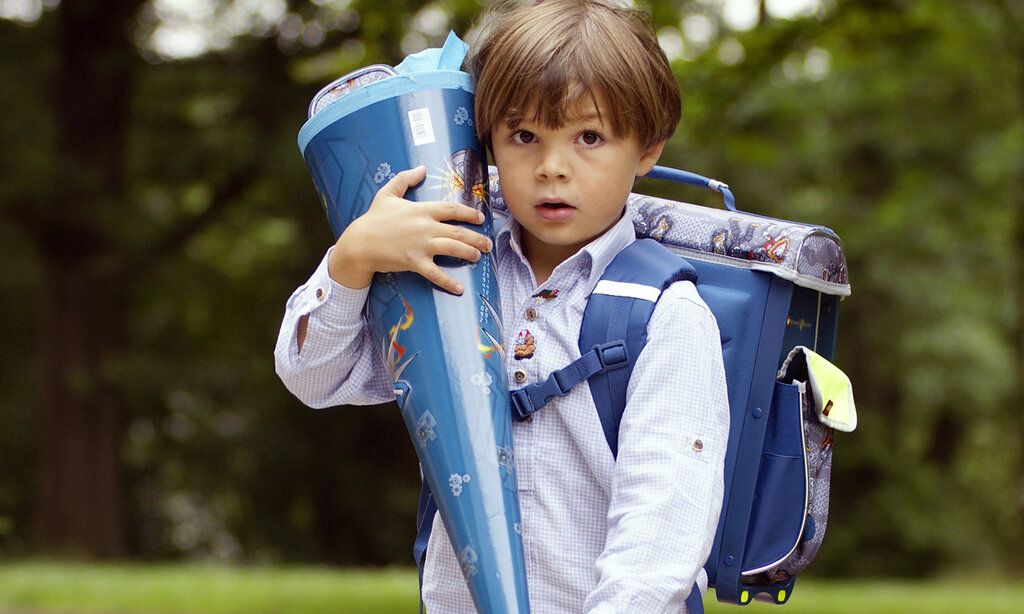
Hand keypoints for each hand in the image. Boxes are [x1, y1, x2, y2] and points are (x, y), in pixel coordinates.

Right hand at [328, 165, 492, 294]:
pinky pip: (436, 274)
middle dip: (477, 238)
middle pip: (458, 231)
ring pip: (453, 249)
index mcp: (422, 210)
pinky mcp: (414, 262)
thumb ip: (405, 178)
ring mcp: (421, 245)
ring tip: (478, 256)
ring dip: (470, 253)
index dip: (469, 213)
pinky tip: (460, 289)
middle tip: (488, 244)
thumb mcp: (387, 193)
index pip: (452, 209)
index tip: (480, 218)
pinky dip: (449, 282)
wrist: (359, 242)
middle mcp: (425, 226)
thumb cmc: (373, 218)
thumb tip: (421, 168)